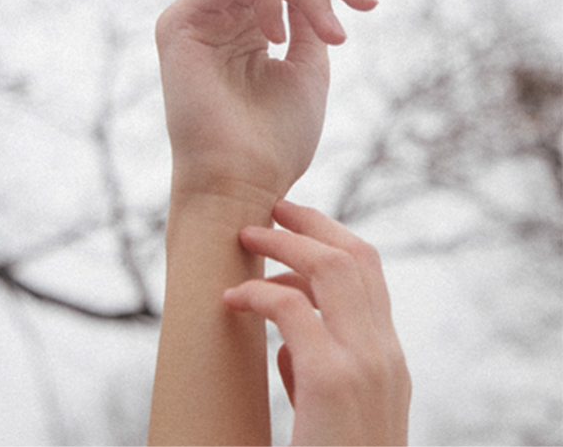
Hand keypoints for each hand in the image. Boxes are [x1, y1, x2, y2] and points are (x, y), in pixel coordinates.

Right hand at [156, 0, 376, 198]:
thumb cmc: (277, 142)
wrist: (243, 182)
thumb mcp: (310, 72)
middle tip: (368, 4)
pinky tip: (279, 38)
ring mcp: (202, 17)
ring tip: (335, 35)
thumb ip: (312, 23)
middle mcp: (227, 17)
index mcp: (253, 29)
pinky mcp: (180, 21)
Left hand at [224, 200, 410, 446]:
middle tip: (272, 208)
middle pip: (356, 256)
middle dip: (311, 223)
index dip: (334, 237)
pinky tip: (232, 300)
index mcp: (388, 356)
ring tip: (246, 237)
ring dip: (285, 244)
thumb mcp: (335, 413)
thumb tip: (282, 343)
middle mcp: (386, 351)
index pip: (371, 272)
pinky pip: (292, 310)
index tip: (299, 224)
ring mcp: (366, 364)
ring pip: (332, 269)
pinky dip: (259, 294)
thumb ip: (316, 370)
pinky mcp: (333, 381)